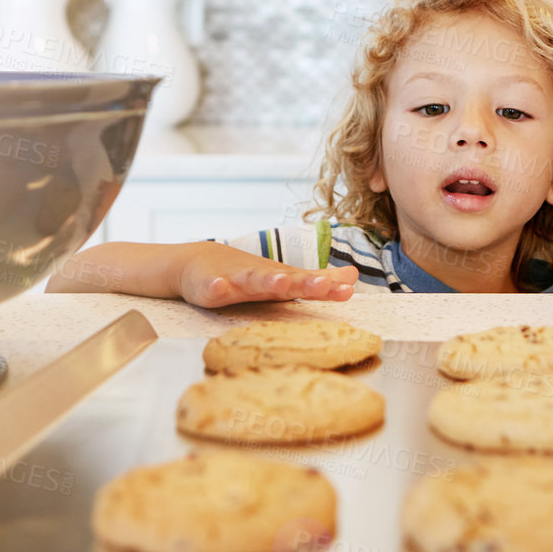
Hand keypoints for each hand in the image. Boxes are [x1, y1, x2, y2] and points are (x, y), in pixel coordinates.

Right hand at [177, 242, 358, 308]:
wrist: (198, 262)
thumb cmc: (247, 274)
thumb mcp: (283, 277)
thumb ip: (316, 279)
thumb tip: (354, 276)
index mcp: (279, 280)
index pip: (307, 284)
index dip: (326, 287)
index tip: (348, 289)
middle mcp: (261, 278)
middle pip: (284, 280)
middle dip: (304, 283)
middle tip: (323, 285)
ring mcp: (235, 281)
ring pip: (252, 281)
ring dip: (266, 281)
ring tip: (281, 282)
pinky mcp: (209, 288)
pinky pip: (212, 289)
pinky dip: (215, 287)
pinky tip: (219, 287)